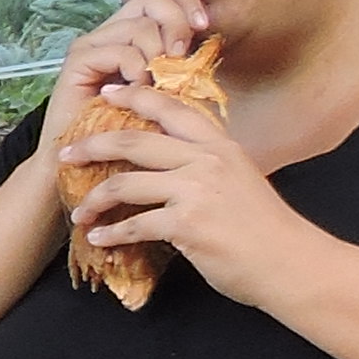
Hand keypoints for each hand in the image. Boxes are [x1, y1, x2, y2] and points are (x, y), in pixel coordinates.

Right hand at [33, 0, 216, 174]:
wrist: (90, 165)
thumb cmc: (132, 133)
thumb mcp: (168, 89)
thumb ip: (181, 61)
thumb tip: (207, 34)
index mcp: (133, 34)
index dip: (187, 3)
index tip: (204, 28)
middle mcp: (111, 33)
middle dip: (176, 21)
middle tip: (180, 55)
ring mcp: (93, 45)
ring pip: (141, 25)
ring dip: (156, 57)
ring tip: (153, 86)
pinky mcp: (78, 61)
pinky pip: (121, 50)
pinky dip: (136, 70)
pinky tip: (136, 92)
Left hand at [60, 80, 318, 309]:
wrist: (292, 264)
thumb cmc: (266, 228)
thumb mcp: (241, 180)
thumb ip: (208, 166)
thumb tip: (172, 164)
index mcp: (220, 146)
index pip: (171, 109)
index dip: (134, 97)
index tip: (106, 94)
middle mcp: (207, 161)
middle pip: (134, 142)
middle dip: (92, 145)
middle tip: (66, 154)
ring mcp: (196, 191)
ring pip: (126, 184)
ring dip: (95, 200)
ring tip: (79, 212)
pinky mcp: (187, 224)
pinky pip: (135, 225)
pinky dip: (112, 234)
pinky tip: (99, 239)